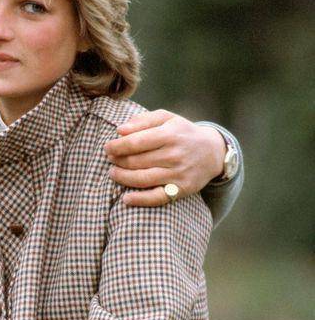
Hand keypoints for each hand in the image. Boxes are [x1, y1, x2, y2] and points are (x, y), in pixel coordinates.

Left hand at [104, 109, 225, 206]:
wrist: (212, 152)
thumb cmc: (182, 133)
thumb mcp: (167, 118)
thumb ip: (143, 120)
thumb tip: (120, 130)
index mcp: (170, 134)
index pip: (136, 142)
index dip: (117, 146)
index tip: (107, 148)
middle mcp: (174, 155)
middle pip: (137, 161)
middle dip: (118, 161)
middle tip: (110, 160)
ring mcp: (178, 174)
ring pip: (143, 179)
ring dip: (123, 178)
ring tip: (113, 173)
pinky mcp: (181, 189)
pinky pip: (157, 198)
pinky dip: (140, 200)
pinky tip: (126, 199)